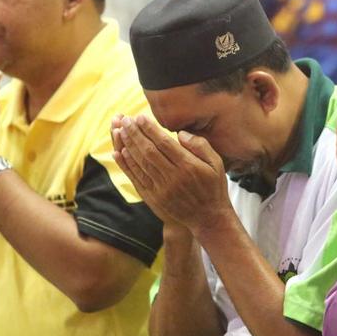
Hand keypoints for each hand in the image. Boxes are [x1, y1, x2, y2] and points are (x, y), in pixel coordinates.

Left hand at [112, 114, 232, 232]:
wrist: (208, 218)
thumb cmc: (213, 187)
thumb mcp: (216, 163)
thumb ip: (200, 145)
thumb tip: (180, 134)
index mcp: (188, 166)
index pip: (164, 143)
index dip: (150, 129)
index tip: (140, 117)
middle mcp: (173, 177)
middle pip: (148, 151)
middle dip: (135, 134)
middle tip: (125, 120)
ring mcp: (162, 189)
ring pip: (140, 164)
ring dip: (128, 146)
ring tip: (119, 131)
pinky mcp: (154, 198)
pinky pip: (137, 179)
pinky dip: (127, 165)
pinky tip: (119, 153)